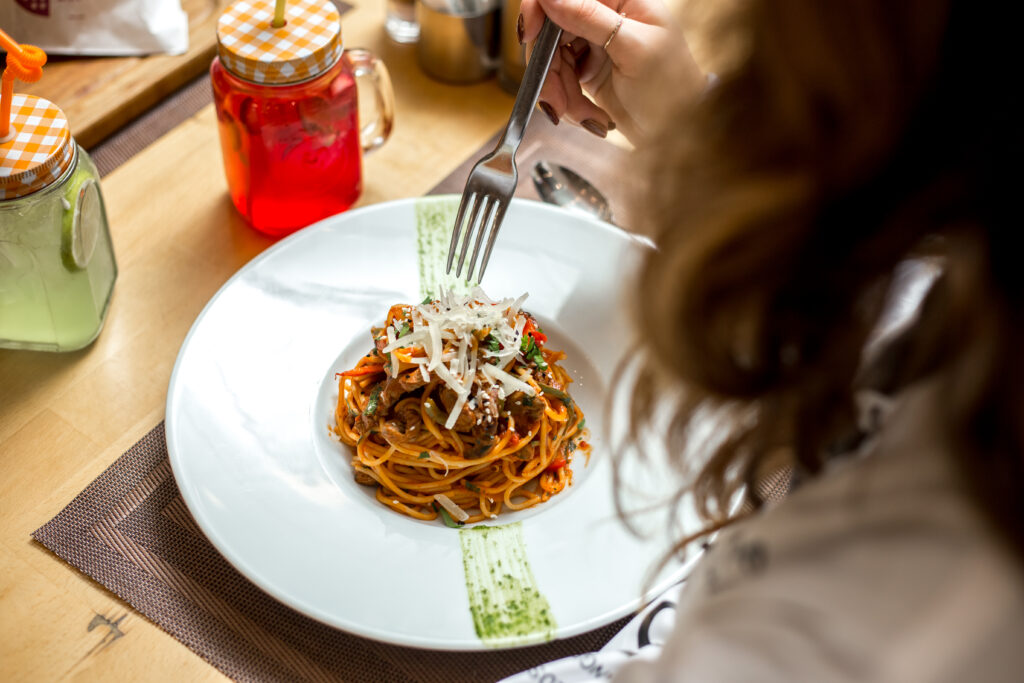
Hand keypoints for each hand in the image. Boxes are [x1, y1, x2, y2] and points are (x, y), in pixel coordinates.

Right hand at [519, 0, 703, 141]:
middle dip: (550, 70)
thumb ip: (591, 18)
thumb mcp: (635, 49)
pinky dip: (567, 102)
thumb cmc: (673, 90)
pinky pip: (559, 82)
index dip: (540, 10)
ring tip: (584, 115)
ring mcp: (594, 44)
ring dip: (560, 94)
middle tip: (557, 101)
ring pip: (551, 60)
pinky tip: (589, 115)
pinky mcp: (586, 71)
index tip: (529, 36)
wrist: (679, 133)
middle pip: (550, 30)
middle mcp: (605, 17)